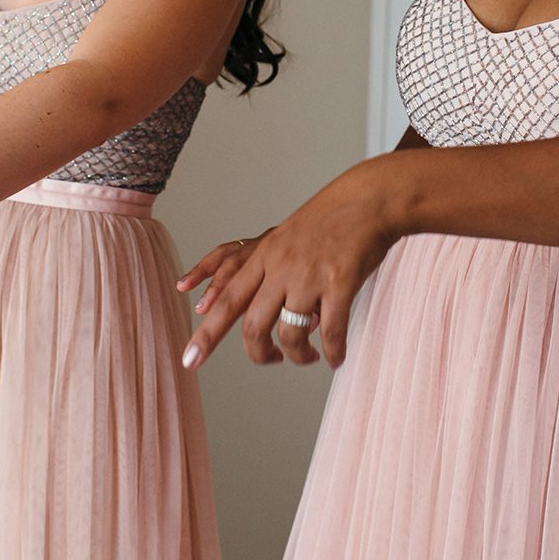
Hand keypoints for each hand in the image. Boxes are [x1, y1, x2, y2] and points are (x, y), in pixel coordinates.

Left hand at [180, 161, 402, 370]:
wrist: (368, 198)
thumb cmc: (332, 219)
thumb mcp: (289, 237)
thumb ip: (274, 271)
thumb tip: (273, 314)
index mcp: (265, 255)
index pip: (227, 300)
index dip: (206, 334)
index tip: (190, 360)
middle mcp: (280, 267)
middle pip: (253, 325)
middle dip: (258, 354)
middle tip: (269, 360)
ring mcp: (309, 276)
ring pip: (290, 334)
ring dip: (298, 355)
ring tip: (308, 357)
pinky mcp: (339, 283)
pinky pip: (331, 332)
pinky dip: (332, 352)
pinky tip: (335, 358)